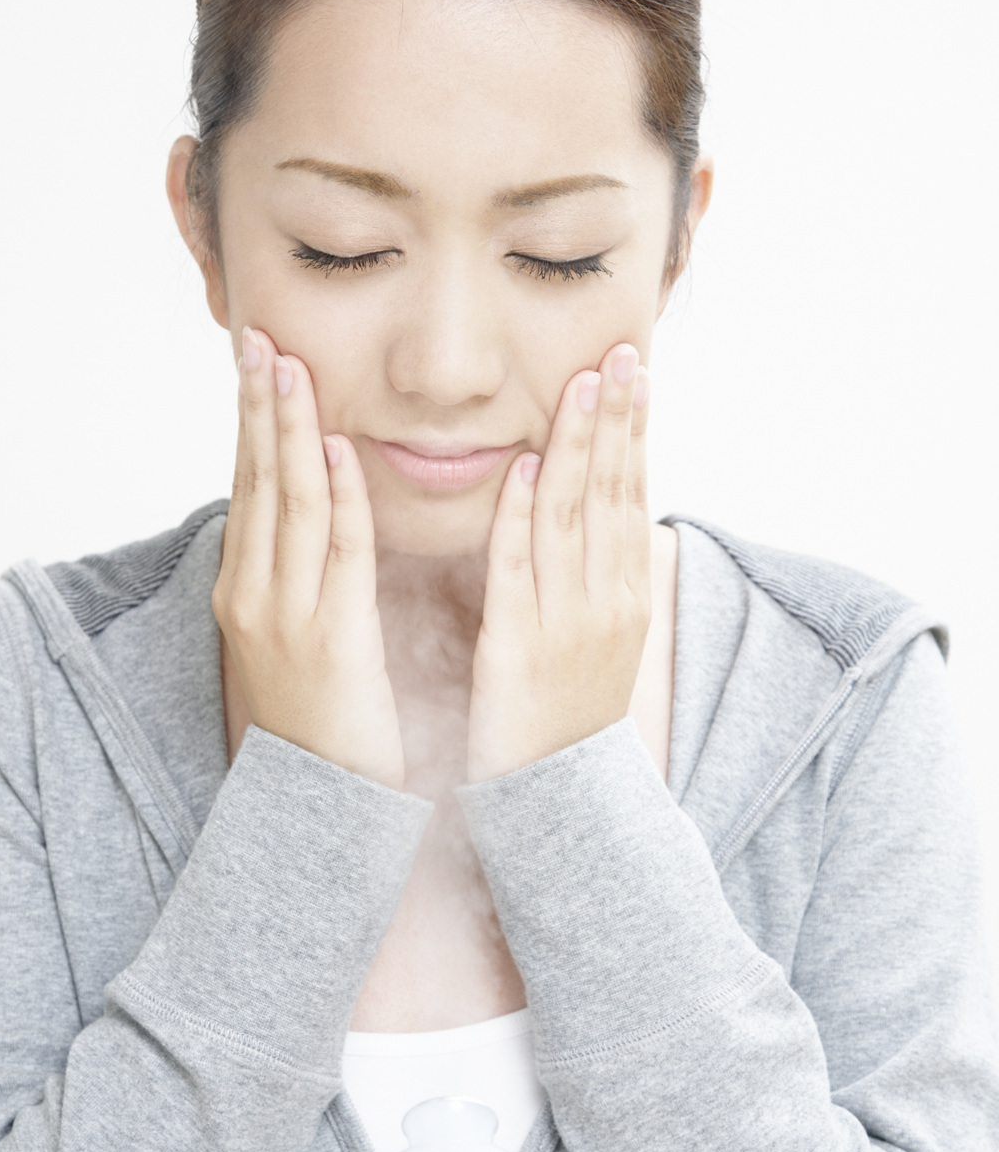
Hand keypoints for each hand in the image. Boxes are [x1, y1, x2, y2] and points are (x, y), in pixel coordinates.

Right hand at [212, 326, 406, 790]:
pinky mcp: (327, 638)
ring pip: (289, 504)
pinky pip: (335, 553)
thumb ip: (295, 573)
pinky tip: (336, 449)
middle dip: (260, 407)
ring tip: (290, 368)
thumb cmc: (315, 716)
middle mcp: (254, 592)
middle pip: (258, 482)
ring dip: (290, 431)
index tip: (257, 362)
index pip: (249, 487)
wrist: (315, 801)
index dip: (252, 422)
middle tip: (260, 340)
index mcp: (245, 587)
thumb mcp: (290, 634)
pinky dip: (337, 497)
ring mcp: (284, 615)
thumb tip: (310, 514)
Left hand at [465, 342, 650, 783]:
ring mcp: (568, 622)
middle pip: (611, 491)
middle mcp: (607, 599)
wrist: (561, 798)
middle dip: (615, 418)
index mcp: (625, 592)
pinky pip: (519, 571)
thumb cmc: (570, 711)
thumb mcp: (600, 634)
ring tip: (580, 386)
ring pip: (572, 517)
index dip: (633, 428)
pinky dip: (520, 517)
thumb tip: (596, 510)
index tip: (633, 369)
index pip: (631, 492)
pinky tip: (520, 470)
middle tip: (620, 352)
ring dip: (574, 446)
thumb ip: (595, 571)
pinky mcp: (519, 647)